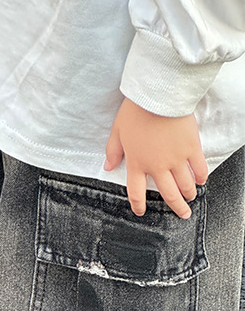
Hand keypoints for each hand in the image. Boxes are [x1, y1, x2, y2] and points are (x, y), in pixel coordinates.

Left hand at [104, 98, 207, 218]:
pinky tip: (201, 181)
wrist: (159, 97)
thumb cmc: (136, 112)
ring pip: (185, 184)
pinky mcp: (191, 148)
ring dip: (189, 194)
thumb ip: (113, 152)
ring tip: (191, 199)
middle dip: (176, 207)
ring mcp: (176, 159)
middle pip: (168, 194)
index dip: (138, 205)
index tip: (141, 212)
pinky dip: (201, 177)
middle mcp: (157, 166)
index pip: (136, 192)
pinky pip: (199, 168)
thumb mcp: (117, 132)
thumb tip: (108, 167)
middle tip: (182, 214)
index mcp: (137, 164)